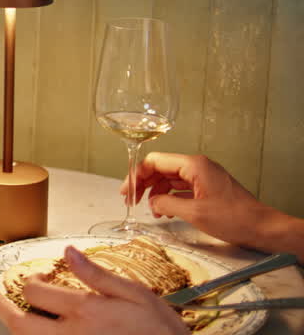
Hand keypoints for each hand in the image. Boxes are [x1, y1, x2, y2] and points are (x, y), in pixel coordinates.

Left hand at [0, 246, 186, 334]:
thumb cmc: (162, 332)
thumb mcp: (135, 294)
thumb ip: (97, 274)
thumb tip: (70, 252)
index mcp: (85, 311)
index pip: (36, 292)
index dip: (31, 281)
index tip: (37, 278)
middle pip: (21, 324)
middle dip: (1, 308)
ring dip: (14, 327)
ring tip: (8, 315)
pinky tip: (34, 332)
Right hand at [125, 152, 271, 249]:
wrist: (262, 228)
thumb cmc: (233, 218)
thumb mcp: (194, 213)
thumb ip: (167, 204)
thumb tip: (152, 203)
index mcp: (193, 165)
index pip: (155, 161)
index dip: (136, 175)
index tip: (127, 191)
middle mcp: (197, 166)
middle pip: (160, 168)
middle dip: (144, 184)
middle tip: (131, 200)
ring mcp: (203, 176)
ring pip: (169, 178)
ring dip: (156, 192)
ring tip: (149, 210)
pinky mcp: (207, 187)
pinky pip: (181, 187)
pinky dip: (169, 197)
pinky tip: (164, 210)